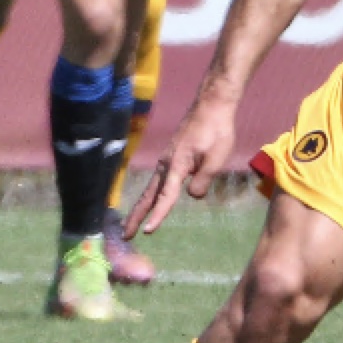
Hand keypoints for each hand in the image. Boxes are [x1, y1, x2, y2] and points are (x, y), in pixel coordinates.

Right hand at [128, 92, 236, 236]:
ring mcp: (166, 160)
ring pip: (151, 188)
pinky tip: (152, 200)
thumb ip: (202, 180)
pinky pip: (159, 180)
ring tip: (133, 224)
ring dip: (141, 207)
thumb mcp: (216, 159)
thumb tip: (191, 196)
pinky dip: (151, 194)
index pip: (166, 196)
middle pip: (148, 195)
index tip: (147, 232)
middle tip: (126, 235)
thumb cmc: (216, 131)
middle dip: (136, 216)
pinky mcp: (171, 157)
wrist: (211, 106)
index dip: (158, 215)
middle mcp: (165, 164)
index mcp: (176, 165)